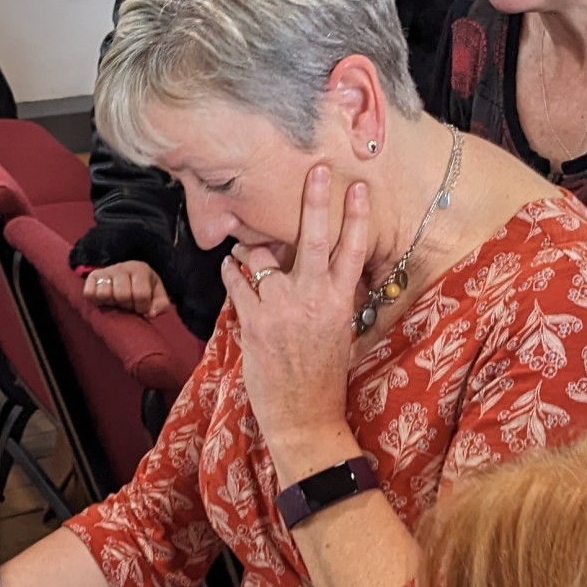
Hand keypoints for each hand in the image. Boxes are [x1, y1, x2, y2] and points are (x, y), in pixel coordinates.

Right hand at [83, 261, 169, 320]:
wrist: (126, 275)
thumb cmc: (143, 287)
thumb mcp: (156, 294)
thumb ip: (161, 304)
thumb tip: (151, 313)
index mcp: (139, 269)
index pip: (141, 294)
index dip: (142, 307)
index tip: (141, 308)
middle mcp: (121, 267)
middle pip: (122, 295)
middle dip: (126, 306)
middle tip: (128, 305)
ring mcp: (106, 271)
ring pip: (104, 294)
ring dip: (111, 303)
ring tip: (116, 301)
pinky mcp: (92, 277)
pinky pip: (89, 293)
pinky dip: (96, 300)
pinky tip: (104, 300)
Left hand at [221, 163, 369, 481]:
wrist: (305, 417)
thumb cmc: (325, 377)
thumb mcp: (341, 333)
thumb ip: (335, 298)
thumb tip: (331, 270)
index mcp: (340, 301)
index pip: (353, 249)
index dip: (355, 215)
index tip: (356, 186)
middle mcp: (313, 298)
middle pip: (312, 238)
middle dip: (315, 200)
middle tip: (316, 170)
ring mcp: (282, 308)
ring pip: (263, 257)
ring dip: (252, 248)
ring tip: (247, 247)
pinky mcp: (254, 322)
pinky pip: (237, 283)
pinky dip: (231, 272)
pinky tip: (230, 267)